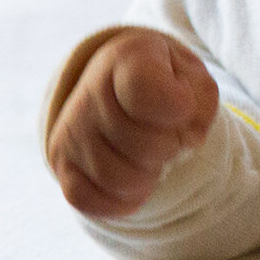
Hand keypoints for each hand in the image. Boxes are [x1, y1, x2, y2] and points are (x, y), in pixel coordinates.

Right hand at [46, 28, 217, 217]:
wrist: (125, 84)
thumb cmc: (171, 83)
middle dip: (170, 147)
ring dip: (149, 176)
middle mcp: (89, 91)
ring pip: (120, 180)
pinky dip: (122, 200)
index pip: (146, 93)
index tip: (181, 104)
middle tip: (167, 134)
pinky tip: (134, 179)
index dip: (179, 109)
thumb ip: (200, 103)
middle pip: (144, 146)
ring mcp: (70, 130)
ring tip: (152, 156)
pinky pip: (89, 201)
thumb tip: (183, 141)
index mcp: (127, 58)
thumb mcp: (196, 79)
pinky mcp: (60, 163)